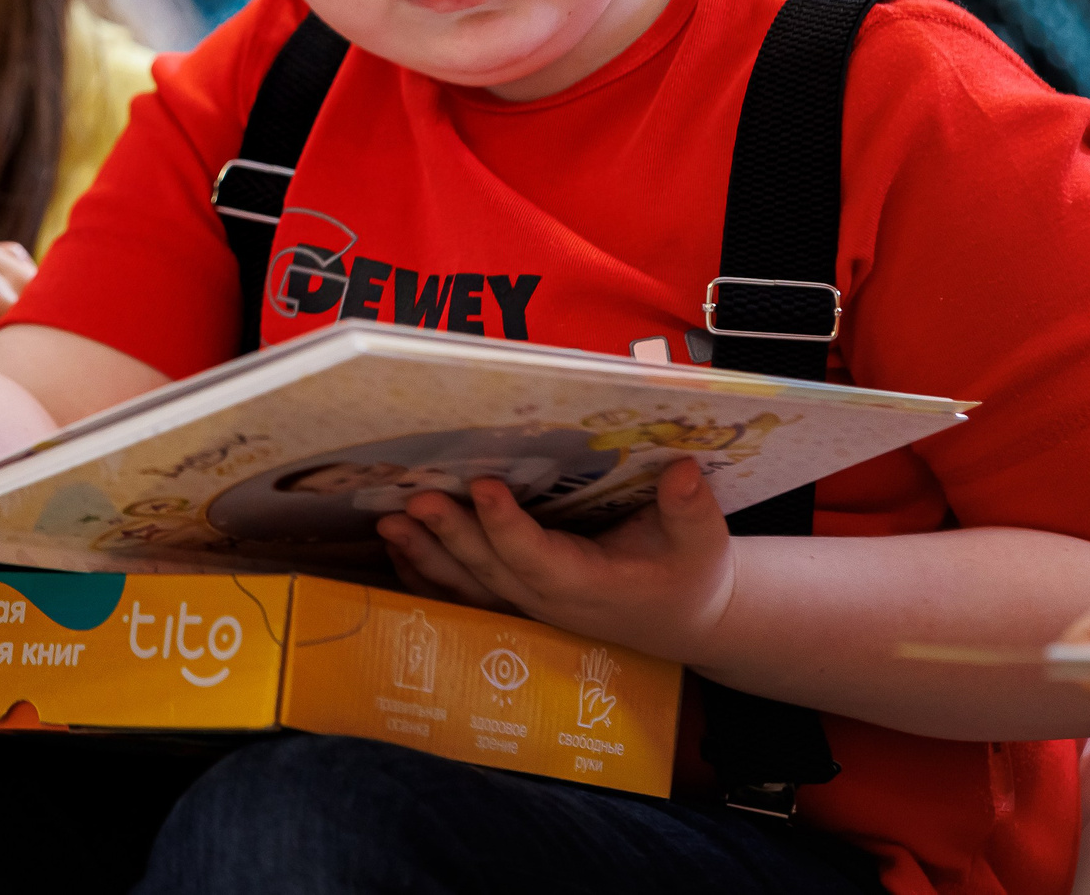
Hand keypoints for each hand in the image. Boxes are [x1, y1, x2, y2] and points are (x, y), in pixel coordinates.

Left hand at [374, 458, 735, 660]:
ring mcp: (528, 604)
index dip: (508, 526)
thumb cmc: (689, 576)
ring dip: (426, 556)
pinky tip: (395, 548)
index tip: (484, 486)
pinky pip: (465, 591)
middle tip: (415, 500)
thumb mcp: (703, 543)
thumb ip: (691, 509)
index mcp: (591, 587)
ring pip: (469, 585)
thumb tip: (683, 469)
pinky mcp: (518, 598)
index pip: (540, 558)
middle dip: (451, 534)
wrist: (681, 620)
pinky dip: (427, 573)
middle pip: (491, 569)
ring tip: (387, 524)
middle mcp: (550, 601)